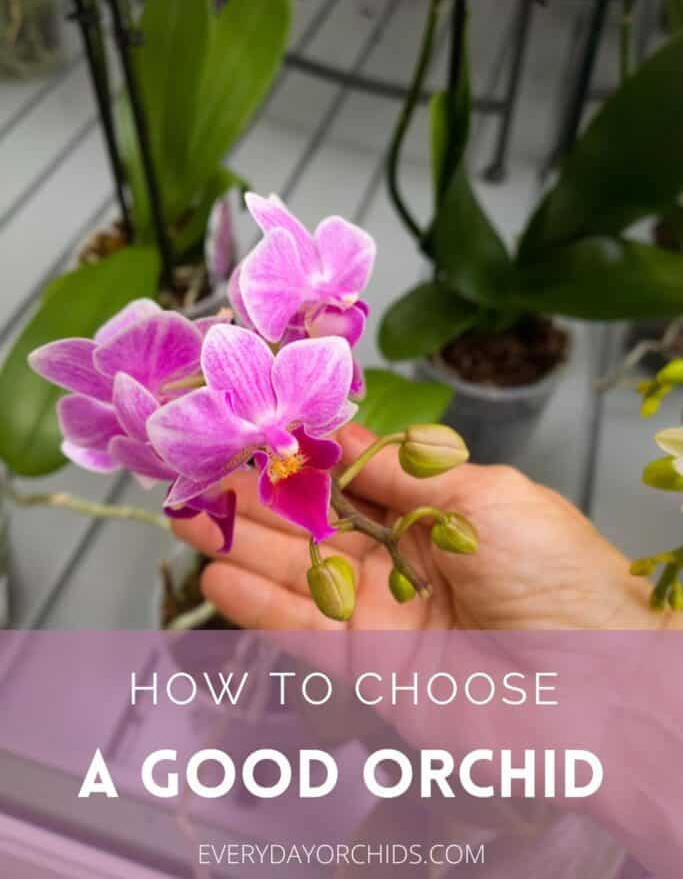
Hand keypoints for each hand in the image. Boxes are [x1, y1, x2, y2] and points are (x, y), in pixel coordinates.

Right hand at [172, 423, 663, 630]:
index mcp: (436, 512)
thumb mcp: (484, 495)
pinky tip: (216, 574)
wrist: (592, 686)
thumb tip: (346, 439)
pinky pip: (299, 628)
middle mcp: (401, 558)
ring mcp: (380, 611)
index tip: (253, 427)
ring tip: (186, 513)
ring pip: (294, 569)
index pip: (353, 475)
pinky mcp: (366, 663)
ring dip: (239, 542)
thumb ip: (405, 471)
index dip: (303, 454)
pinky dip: (255, 604)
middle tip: (201, 468)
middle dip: (257, 494)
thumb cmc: (557, 576)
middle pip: (312, 521)